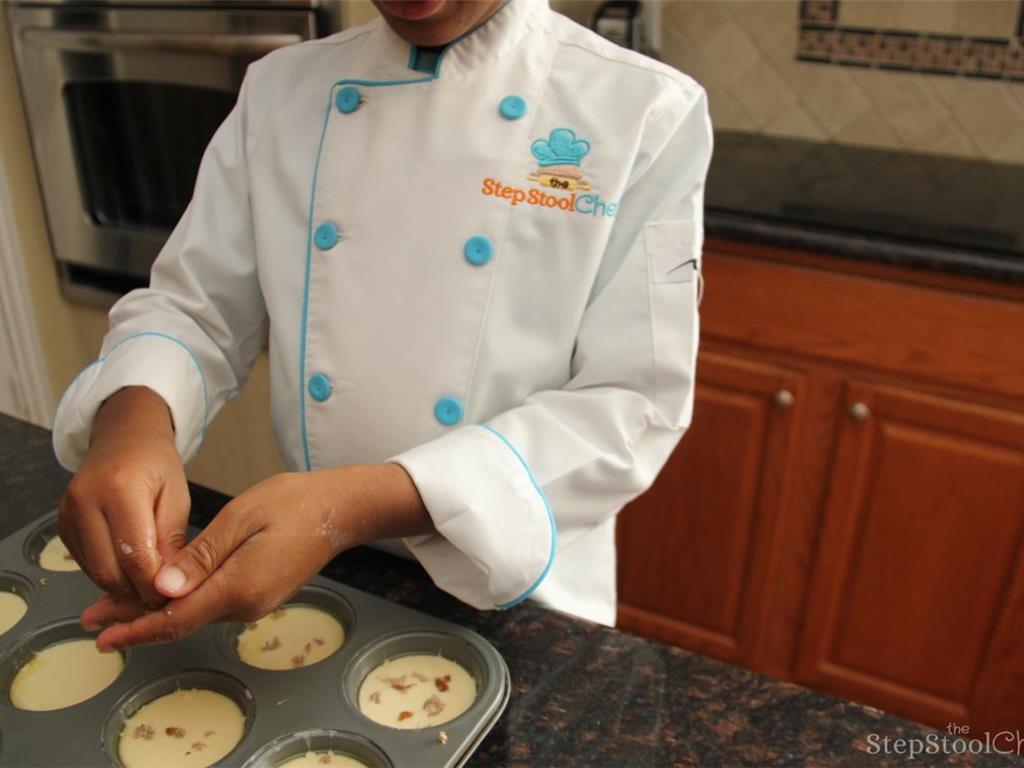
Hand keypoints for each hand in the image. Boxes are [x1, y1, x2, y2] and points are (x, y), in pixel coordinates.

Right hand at [59, 386, 187, 604]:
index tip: (173, 594)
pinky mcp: (63, 526)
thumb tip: (169, 582)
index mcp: (119, 489)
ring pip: (95, 572)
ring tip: (149, 586)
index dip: (154, 583)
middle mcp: (85, 502)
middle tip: (162, 598)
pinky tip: (130, 572)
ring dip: (123, 587)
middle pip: (109, 570)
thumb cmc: (155, 464)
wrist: (124, 439)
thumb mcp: (177, 495)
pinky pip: (85, 563)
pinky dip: (109, 574)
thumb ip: (172, 539)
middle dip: (137, 592)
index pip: (135, 556)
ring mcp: (68, 514)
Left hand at [81, 463, 430, 649]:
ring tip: (117, 604)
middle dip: (135, 618)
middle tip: (93, 618)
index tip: (102, 634)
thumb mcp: (240, 518)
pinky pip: (212, 604)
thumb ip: (200, 557)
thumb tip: (162, 589)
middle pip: (180, 620)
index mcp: (239, 587)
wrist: (340, 509)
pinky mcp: (260, 594)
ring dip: (156, 609)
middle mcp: (246, 605)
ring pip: (195, 613)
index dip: (134, 627)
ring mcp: (256, 602)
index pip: (175, 618)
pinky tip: (165, 592)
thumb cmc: (295, 502)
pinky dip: (182, 602)